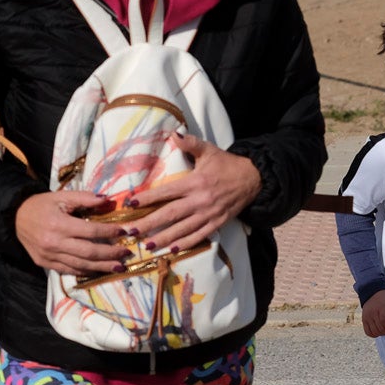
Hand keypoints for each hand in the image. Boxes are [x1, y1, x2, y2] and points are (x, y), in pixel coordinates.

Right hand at [15, 191, 133, 274]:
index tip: (126, 231)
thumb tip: (108, 200)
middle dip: (110, 254)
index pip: (91, 231)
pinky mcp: (45, 263)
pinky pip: (69, 270)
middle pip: (89, 252)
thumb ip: (86, 198)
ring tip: (119, 266)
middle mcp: (54, 243)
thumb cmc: (42, 205)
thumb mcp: (63, 196)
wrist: (15, 218)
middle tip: (127, 253)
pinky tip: (99, 270)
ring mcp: (49, 256)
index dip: (110, 232)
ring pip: (81, 265)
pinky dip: (86, 271)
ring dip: (102, 266)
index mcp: (59, 225)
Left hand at [122, 133, 260, 252]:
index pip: (167, 192)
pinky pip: (199, 236)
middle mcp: (201, 200)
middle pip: (170, 214)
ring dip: (164, 238)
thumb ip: (191, 143)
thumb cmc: (228, 164)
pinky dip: (185, 244)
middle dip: (148, 224)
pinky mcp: (218, 223)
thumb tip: (174, 134)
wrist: (254, 178)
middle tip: (130, 231)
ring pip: (183, 229)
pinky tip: (172, 250)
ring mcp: (209, 214)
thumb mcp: (210, 150)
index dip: (148, 198)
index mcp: (196, 182)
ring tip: (147, 245)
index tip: (131, 204)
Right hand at [361, 289, 384, 337]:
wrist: (373, 292)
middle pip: (380, 328)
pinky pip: (367, 332)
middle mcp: (372, 312)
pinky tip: (379, 331)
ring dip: (382, 334)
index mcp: (381, 307)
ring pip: (374, 331)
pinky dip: (374, 335)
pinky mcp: (363, 320)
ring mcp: (367, 317)